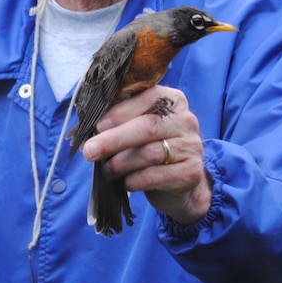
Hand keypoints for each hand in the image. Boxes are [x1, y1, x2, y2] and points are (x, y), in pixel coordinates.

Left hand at [80, 86, 212, 225]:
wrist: (180, 184)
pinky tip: (125, 182)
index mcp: (172, 100)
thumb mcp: (138, 126)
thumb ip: (120, 118)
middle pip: (147, 127)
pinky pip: (156, 176)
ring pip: (150, 153)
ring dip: (121, 163)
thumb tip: (89, 123)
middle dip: (114, 140)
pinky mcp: (191, 172)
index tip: (97, 126)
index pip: (146, 98)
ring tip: (107, 169)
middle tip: (90, 151)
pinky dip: (135, 180)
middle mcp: (186, 120)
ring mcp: (191, 146)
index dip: (119, 112)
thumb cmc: (150, 147)